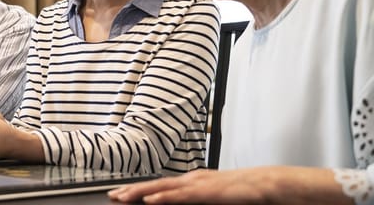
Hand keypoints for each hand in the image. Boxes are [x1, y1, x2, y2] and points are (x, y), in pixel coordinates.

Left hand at [108, 166, 352, 204]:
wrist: (269, 184)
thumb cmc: (244, 193)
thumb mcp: (215, 198)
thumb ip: (198, 200)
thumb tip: (182, 204)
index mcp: (193, 182)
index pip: (161, 186)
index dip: (140, 190)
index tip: (121, 195)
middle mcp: (192, 179)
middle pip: (156, 185)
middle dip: (133, 191)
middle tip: (112, 196)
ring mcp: (199, 184)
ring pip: (163, 188)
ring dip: (141, 193)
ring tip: (122, 197)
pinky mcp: (208, 191)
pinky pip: (182, 195)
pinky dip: (164, 197)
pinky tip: (150, 201)